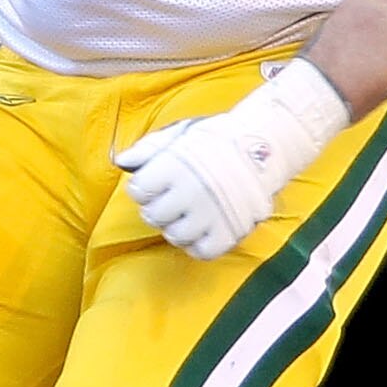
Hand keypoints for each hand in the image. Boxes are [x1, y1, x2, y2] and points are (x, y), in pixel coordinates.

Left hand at [114, 57, 351, 259]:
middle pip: (153, 217)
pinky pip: (202, 251)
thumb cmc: (215, 141)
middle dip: (159, 208)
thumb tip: (122, 162)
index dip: (145, 187)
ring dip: (178, 227)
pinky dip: (200, 244)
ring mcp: (210, 214)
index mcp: (172, 167)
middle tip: (174, 199)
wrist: (264, 146)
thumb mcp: (178, 135)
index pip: (138, 191)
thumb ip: (147, 149)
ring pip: (175, 236)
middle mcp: (189, 192)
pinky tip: (204, 228)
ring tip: (190, 213)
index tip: (157, 182)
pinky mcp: (230, 232)